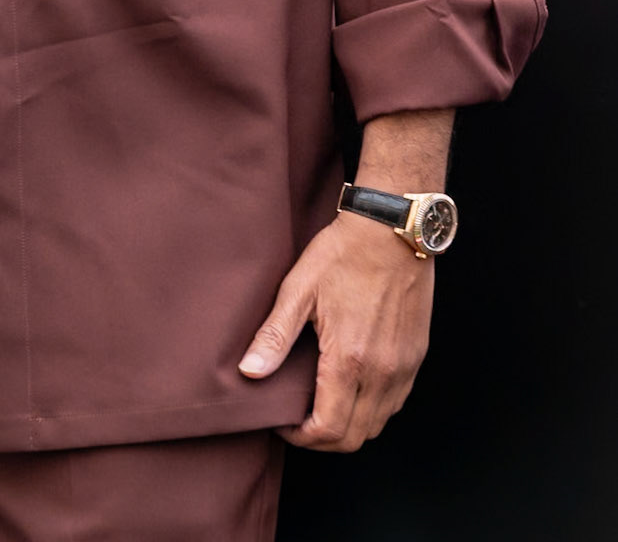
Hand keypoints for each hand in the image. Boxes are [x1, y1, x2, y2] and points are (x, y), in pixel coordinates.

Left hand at [238, 210, 433, 450]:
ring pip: (378, 424)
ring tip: (322, 403)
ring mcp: (404, 367)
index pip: (329, 429)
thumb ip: (275, 336)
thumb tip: (250, 372)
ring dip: (349, 425)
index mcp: (350, 360)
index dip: (301, 437)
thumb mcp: (299, 288)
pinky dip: (372, 408)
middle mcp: (383, 372)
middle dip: (323, 439)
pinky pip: (395, 402)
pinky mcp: (416, 356)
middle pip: (355, 438)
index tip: (282, 422)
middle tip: (298, 418)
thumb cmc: (343, 253)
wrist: (392, 229)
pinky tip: (351, 386)